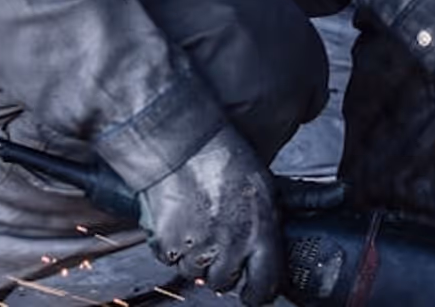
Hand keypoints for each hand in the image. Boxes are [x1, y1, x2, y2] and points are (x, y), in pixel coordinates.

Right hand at [137, 125, 281, 304]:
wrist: (179, 142)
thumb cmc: (219, 155)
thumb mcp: (260, 186)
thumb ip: (265, 222)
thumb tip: (267, 246)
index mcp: (259, 232)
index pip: (265, 285)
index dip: (258, 292)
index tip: (253, 292)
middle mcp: (230, 245)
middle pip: (222, 282)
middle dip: (219, 268)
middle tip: (214, 242)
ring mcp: (197, 247)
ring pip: (193, 272)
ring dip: (193, 255)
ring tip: (193, 220)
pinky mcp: (167, 244)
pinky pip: (167, 258)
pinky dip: (169, 244)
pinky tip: (176, 217)